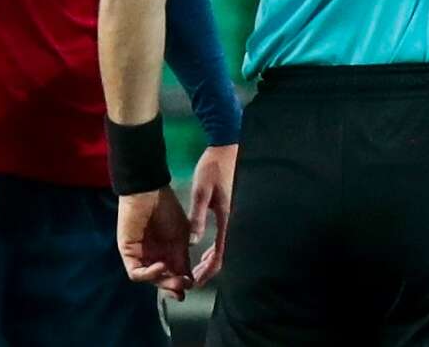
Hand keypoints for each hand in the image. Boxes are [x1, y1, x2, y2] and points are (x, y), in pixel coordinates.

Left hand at [116, 185, 194, 300]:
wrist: (149, 193)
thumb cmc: (168, 209)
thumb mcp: (182, 235)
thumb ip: (183, 256)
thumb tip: (190, 278)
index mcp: (167, 251)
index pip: (174, 273)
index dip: (182, 282)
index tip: (193, 285)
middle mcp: (153, 256)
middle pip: (162, 279)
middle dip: (173, 286)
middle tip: (184, 287)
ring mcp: (140, 256)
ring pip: (150, 279)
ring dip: (163, 282)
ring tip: (176, 281)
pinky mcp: (128, 254)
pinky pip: (137, 273)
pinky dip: (149, 274)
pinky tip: (162, 266)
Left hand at [187, 144, 235, 285]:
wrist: (228, 148)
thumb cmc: (213, 168)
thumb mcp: (201, 192)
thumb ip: (197, 217)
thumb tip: (192, 243)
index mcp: (227, 217)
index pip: (220, 253)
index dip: (208, 270)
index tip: (196, 281)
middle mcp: (235, 220)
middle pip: (225, 254)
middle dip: (209, 269)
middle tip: (193, 279)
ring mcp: (235, 216)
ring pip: (227, 247)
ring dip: (213, 260)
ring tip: (197, 269)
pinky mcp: (233, 211)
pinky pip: (226, 237)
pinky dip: (216, 249)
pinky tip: (206, 251)